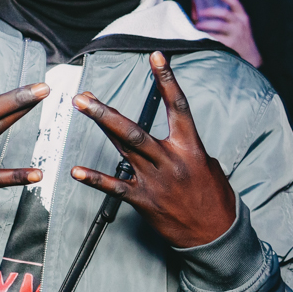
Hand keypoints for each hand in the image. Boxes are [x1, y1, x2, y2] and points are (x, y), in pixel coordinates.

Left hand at [69, 51, 236, 248]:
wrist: (216, 236)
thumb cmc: (214, 199)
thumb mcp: (208, 165)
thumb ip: (187, 147)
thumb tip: (172, 136)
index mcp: (191, 147)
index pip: (179, 105)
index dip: (167, 78)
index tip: (156, 55)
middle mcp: (171, 160)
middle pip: (134, 129)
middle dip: (107, 110)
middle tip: (84, 95)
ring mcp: (156, 181)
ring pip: (123, 148)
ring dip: (100, 126)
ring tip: (81, 109)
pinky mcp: (145, 201)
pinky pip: (115, 188)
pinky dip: (94, 179)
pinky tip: (76, 171)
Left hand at [194, 0, 261, 67]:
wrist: (250, 57)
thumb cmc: (241, 40)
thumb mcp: (240, 26)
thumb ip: (228, 19)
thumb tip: (204, 11)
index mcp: (242, 17)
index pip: (235, 2)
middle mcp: (240, 24)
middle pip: (224, 13)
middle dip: (210, 11)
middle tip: (199, 12)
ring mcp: (236, 35)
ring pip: (219, 25)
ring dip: (205, 24)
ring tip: (197, 25)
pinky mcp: (230, 45)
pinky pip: (216, 38)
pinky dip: (206, 36)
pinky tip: (200, 36)